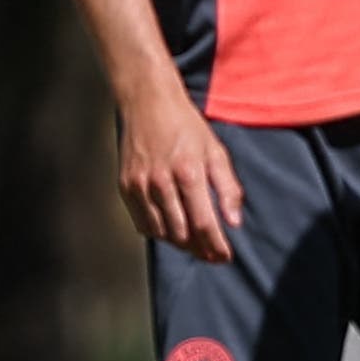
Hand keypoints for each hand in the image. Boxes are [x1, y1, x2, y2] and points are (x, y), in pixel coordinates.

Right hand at [119, 81, 244, 262]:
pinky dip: (159, 233)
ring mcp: (139, 185)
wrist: (148, 103)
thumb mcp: (216, 151)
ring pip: (161, 232)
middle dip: (200, 249)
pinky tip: (173, 232)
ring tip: (196, 246)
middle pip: (181, 233)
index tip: (225, 257)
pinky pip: (142, 223)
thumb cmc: (187, 127)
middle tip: (213, 255)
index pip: (203, 223)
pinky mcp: (125, 186)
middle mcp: (161, 182)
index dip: (216, 245)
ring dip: (180, 244)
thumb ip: (227, 188)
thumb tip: (234, 222)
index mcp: (188, 172)